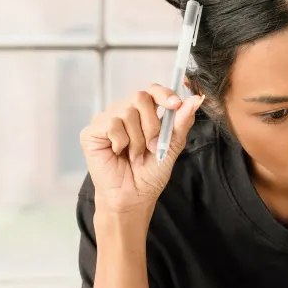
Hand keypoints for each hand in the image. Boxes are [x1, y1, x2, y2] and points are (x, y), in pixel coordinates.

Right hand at [79, 84, 205, 213]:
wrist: (134, 197)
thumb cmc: (150, 174)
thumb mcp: (171, 146)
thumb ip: (181, 123)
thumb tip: (195, 100)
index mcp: (143, 113)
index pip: (152, 90)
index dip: (164, 94)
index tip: (176, 104)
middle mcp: (123, 111)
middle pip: (140, 97)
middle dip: (151, 125)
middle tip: (151, 147)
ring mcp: (106, 120)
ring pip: (127, 113)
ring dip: (137, 140)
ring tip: (134, 155)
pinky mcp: (91, 131)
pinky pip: (112, 125)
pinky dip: (121, 142)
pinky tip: (118, 154)